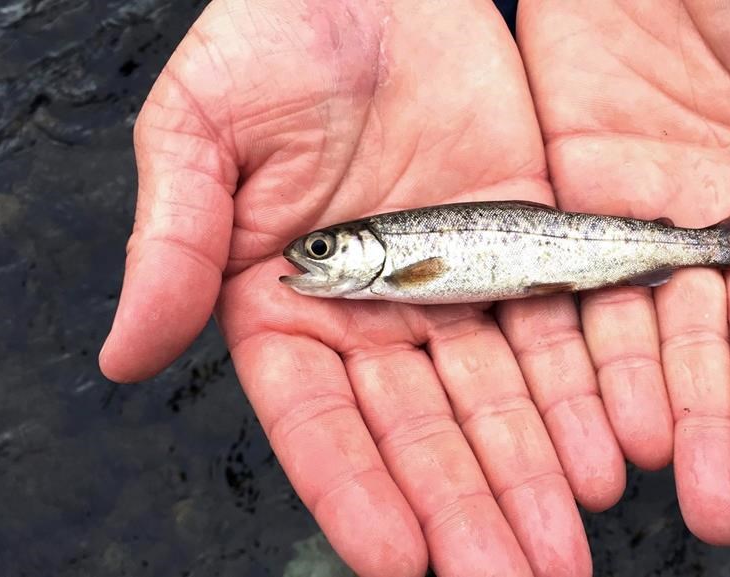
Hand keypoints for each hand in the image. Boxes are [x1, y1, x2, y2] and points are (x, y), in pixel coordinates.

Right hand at [99, 2, 625, 574]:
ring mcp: (454, 289)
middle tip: (509, 576)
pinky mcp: (523, 251)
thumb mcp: (201, 129)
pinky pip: (556, 331)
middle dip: (465, 507)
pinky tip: (607, 451)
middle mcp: (375, 316)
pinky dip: (581, 393)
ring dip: (531, 475)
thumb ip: (172, 243)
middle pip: (422, 431)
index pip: (318, 421)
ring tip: (564, 545)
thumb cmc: (276, 36)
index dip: (356, 490)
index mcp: (285, 305)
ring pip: (497, 401)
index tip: (400, 559)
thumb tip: (122, 353)